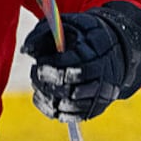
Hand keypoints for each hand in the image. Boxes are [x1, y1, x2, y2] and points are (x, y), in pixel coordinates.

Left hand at [21, 1, 140, 121]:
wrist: (115, 47)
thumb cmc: (84, 34)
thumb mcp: (67, 24)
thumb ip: (44, 32)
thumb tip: (25, 50)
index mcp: (98, 55)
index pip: (74, 70)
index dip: (52, 69)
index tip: (39, 62)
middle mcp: (103, 78)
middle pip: (71, 90)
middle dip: (47, 84)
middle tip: (36, 73)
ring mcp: (100, 95)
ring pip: (71, 105)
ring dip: (49, 97)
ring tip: (40, 84)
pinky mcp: (95, 108)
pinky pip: (72, 117)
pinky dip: (54, 110)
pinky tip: (46, 97)